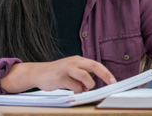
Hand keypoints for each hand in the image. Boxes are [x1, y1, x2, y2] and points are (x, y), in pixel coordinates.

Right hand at [0, 56, 116, 93]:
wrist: (38, 73)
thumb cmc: (56, 73)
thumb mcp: (70, 72)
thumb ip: (81, 78)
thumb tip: (90, 86)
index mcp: (78, 60)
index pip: (96, 64)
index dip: (106, 72)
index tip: (114, 81)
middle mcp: (74, 62)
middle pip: (94, 66)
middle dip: (105, 75)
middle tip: (112, 83)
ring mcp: (67, 68)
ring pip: (86, 77)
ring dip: (88, 85)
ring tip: (81, 88)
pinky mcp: (61, 77)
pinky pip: (75, 86)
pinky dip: (76, 91)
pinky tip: (71, 90)